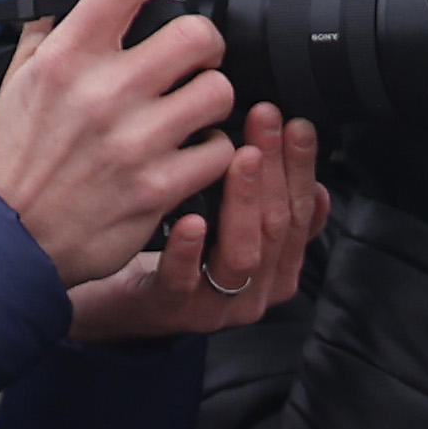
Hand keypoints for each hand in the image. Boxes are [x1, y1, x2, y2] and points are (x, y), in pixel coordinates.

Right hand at [0, 0, 245, 290]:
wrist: (11, 234)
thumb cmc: (18, 155)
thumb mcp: (22, 71)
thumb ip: (51, 9)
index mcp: (69, 58)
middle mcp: (104, 94)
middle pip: (195, 35)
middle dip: (203, 42)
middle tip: (194, 56)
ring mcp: (136, 142)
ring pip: (219, 92)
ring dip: (213, 96)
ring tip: (193, 107)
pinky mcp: (159, 188)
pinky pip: (219, 151)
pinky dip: (213, 151)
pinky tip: (190, 151)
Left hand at [65, 107, 321, 345]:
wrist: (126, 300)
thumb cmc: (181, 253)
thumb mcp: (232, 223)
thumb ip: (268, 196)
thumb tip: (301, 142)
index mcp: (278, 271)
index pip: (301, 214)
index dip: (301, 167)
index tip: (296, 123)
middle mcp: (255, 293)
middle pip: (276, 228)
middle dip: (274, 169)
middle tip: (266, 119)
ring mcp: (215, 307)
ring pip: (243, 256)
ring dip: (243, 200)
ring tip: (239, 155)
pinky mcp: (171, 310)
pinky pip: (183, 281)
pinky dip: (189, 250)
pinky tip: (191, 218)